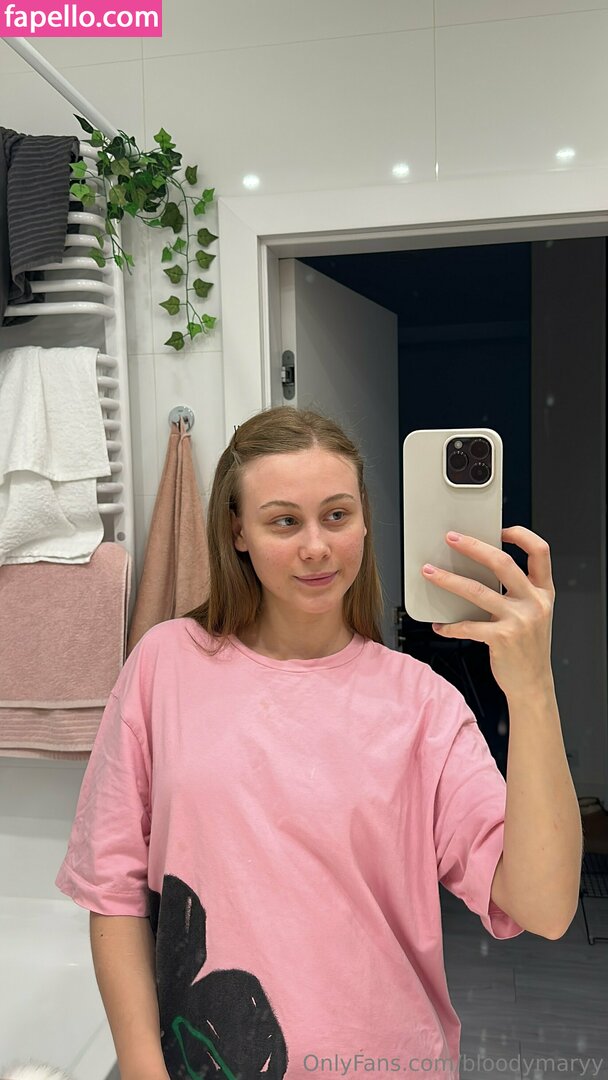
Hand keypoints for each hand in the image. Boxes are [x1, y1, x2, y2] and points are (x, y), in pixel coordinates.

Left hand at [420, 526, 555, 699]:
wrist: (534, 684)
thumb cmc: (528, 648)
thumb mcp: (533, 614)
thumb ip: (517, 593)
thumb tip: (480, 570)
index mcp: (543, 592)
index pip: (540, 551)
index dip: (521, 535)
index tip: (500, 529)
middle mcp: (534, 602)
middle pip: (502, 563)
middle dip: (473, 546)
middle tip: (451, 538)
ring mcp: (519, 620)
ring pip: (477, 591)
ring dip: (449, 579)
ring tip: (430, 572)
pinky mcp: (502, 639)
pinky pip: (468, 626)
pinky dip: (450, 625)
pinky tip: (439, 625)